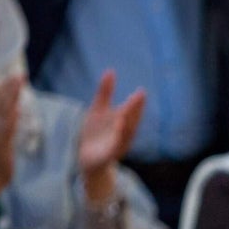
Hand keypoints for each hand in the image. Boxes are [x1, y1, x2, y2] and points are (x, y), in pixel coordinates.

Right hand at [0, 74, 23, 196]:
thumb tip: (15, 106)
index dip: (5, 87)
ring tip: (19, 86)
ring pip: (1, 113)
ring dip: (10, 99)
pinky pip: (5, 132)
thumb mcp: (1, 135)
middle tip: (20, 75)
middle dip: (9, 88)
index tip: (16, 75)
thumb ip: (6, 121)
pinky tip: (17, 110)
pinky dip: (11, 120)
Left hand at [79, 70, 144, 199]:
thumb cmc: (96, 133)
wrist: (87, 158)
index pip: (132, 112)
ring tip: (125, 113)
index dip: (137, 103)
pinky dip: (116, 141)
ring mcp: (117, 146)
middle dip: (135, 111)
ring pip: (124, 135)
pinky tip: (117, 131)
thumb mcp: (98, 109)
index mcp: (122, 123)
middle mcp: (123, 134)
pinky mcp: (108, 156)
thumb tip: (111, 70)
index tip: (141, 92)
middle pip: (131, 121)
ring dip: (126, 125)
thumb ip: (105, 92)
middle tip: (139, 97)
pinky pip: (113, 149)